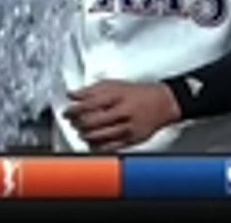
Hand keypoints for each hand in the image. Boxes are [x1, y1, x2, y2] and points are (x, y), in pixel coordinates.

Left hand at [63, 80, 181, 150]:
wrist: (163, 103)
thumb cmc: (138, 93)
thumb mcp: (114, 84)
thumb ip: (91, 89)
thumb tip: (72, 94)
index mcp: (116, 96)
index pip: (89, 104)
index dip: (74, 109)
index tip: (67, 112)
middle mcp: (122, 111)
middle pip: (93, 121)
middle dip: (78, 123)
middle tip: (72, 123)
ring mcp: (128, 127)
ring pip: (101, 135)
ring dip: (86, 135)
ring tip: (81, 132)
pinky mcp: (132, 139)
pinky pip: (111, 146)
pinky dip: (99, 146)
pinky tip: (93, 143)